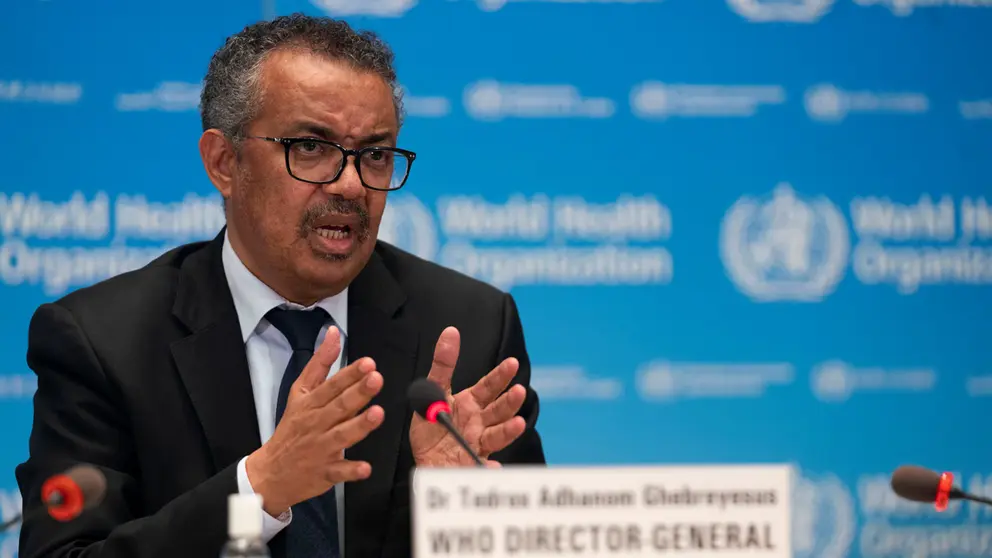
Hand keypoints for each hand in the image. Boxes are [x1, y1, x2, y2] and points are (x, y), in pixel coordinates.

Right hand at [246, 327, 384, 515]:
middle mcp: (316, 424)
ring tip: (377, 413)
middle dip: (358, 393)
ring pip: (341, 436)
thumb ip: (320, 364)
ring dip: (359, 425)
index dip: (349, 374)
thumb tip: (333, 333)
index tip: (368, 363)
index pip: (331, 386)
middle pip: (339, 406)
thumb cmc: (292, 427)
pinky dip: (351, 470)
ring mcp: (320, 449)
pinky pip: (339, 472)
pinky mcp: (324, 473)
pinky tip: (365, 468)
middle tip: (376, 379)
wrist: (271, 472)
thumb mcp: (300, 393)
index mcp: (310, 404)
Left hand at [409, 327, 526, 466]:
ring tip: (518, 423)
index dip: (500, 376)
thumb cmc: (432, 428)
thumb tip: (451, 332)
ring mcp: (479, 443)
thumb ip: (443, 365)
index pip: (488, 387)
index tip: (512, 363)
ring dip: (509, 430)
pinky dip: (489, 467)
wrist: (425, 461)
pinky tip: (493, 466)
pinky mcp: (473, 463)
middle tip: (519, 391)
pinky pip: (483, 466)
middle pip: (498, 410)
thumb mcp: (431, 393)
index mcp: (470, 403)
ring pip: (498, 435)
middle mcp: (479, 422)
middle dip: (510, 401)